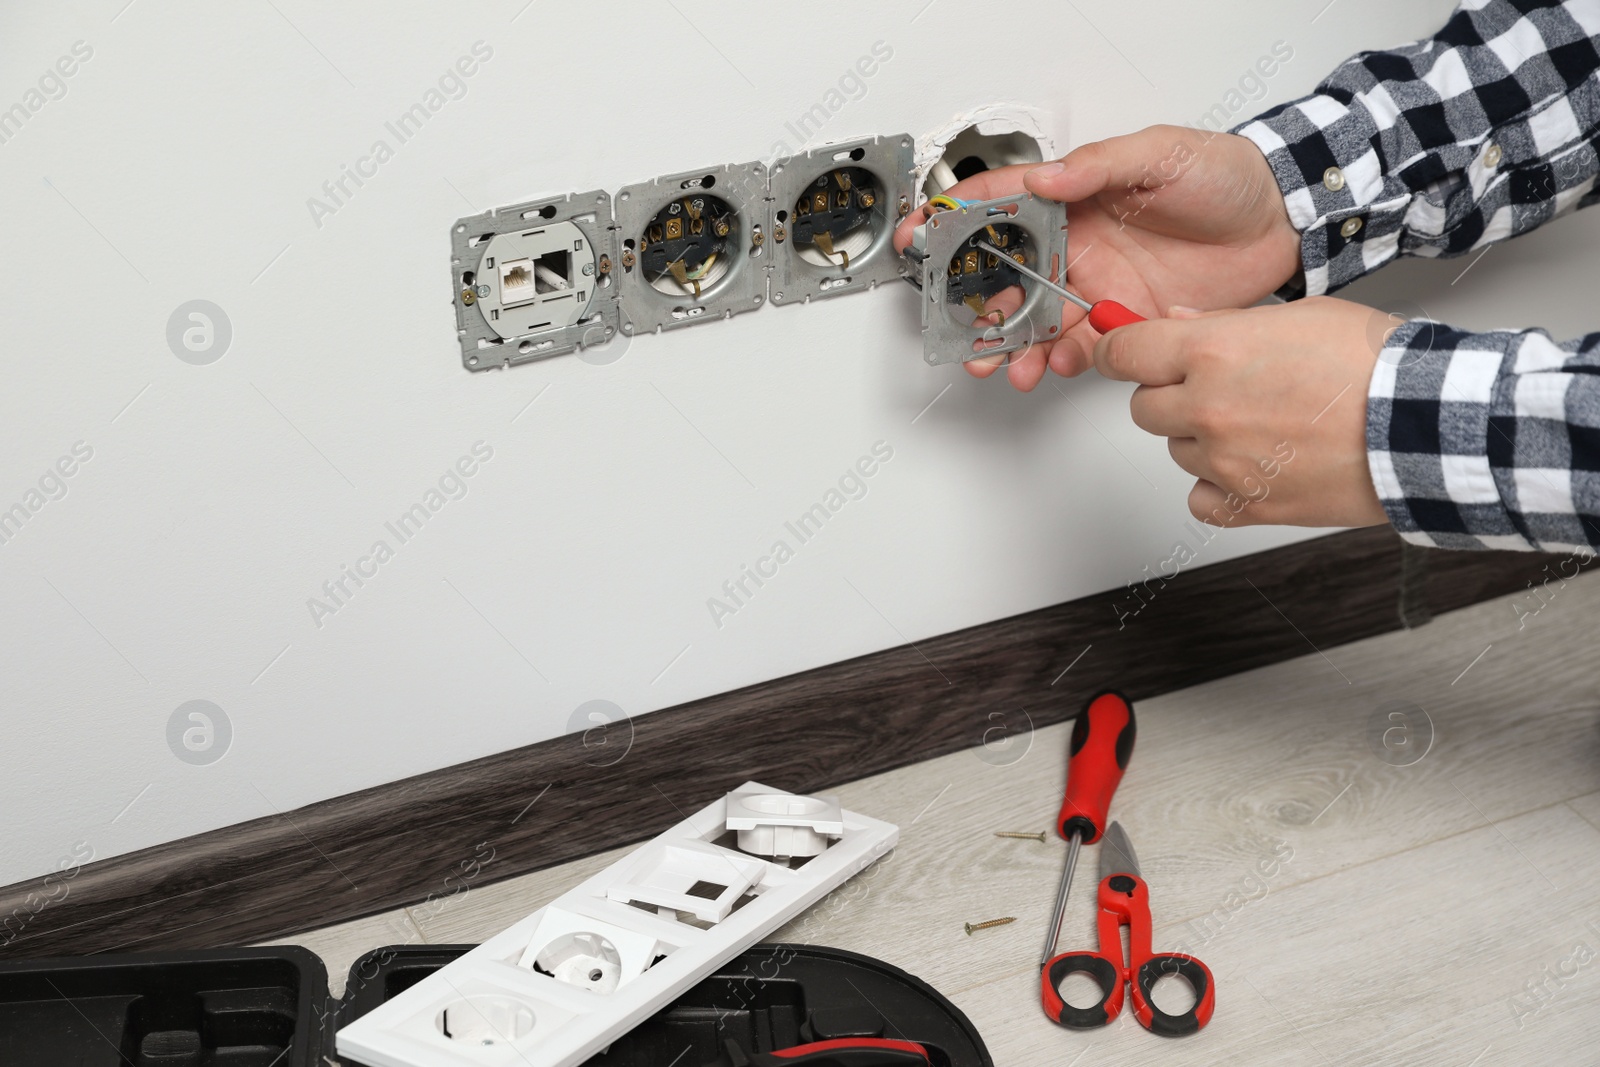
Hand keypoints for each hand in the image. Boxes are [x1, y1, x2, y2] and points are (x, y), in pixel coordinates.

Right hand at [893, 126, 1301, 390]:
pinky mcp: (1128, 321)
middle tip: (968, 330)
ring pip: (1040, 322)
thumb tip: (1045, 177)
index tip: (922, 235)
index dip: (957, 220)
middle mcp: (1079, 245)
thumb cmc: (1225, 176)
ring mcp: (1100, 287)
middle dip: (980, 305)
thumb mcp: (1159, 153)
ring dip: (1016, 345)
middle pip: (1010, 277)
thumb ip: (1097, 165)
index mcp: (1075, 199)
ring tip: (1006, 363)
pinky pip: (1086, 348)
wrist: (1283, 221)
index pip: (1002, 206)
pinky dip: (1067, 361)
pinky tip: (1061, 363)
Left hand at [1094, 297, 1387, 528]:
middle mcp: (1208, 408)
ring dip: (1201, 439)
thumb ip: (1223, 322)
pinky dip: (1217, 487)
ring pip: (1176, 450)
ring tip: (1258, 424)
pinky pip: (1200, 498)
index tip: (1120, 353)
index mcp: (1212, 353)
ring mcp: (1224, 462)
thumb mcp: (1297, 316)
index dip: (1118, 351)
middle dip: (1168, 395)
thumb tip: (1179, 321)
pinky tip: (1252, 466)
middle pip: (1144, 407)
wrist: (1421, 425)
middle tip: (1212, 388)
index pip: (1124, 353)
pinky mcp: (1247, 504)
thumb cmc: (1375, 365)